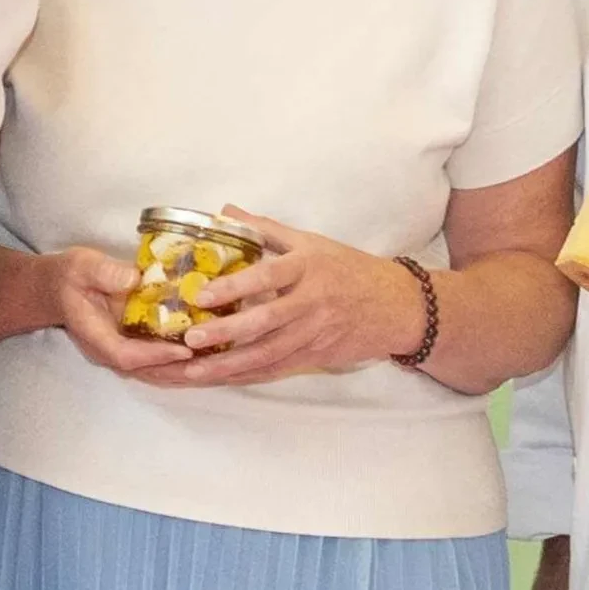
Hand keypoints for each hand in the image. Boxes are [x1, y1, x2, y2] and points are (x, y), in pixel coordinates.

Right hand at [25, 245, 202, 377]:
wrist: (58, 289)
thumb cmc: (71, 277)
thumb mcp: (83, 266)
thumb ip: (105, 272)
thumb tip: (134, 278)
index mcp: (95, 336)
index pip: (126, 355)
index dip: (155, 355)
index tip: (184, 349)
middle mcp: (109, 352)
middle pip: (148, 373)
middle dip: (181, 370)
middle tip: (215, 363)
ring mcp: (121, 354)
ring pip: (156, 373)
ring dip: (187, 372)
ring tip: (219, 365)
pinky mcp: (133, 348)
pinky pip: (160, 364)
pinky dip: (184, 364)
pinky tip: (209, 358)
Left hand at [161, 221, 428, 389]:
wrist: (398, 306)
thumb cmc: (349, 268)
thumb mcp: (312, 242)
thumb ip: (266, 229)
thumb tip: (225, 210)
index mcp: (309, 266)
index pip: (269, 275)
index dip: (234, 286)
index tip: (201, 294)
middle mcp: (313, 300)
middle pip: (266, 321)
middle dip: (226, 332)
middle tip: (190, 339)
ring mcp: (315, 332)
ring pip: (269, 352)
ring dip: (229, 364)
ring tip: (193, 370)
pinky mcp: (318, 356)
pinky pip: (278, 369)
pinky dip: (248, 376)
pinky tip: (221, 379)